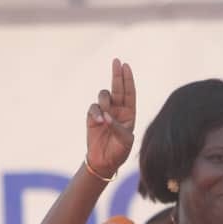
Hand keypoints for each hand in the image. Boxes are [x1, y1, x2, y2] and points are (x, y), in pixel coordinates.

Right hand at [86, 59, 135, 177]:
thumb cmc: (119, 152)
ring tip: (105, 115)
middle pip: (117, 88)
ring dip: (105, 101)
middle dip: (117, 75)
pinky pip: (93, 108)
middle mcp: (117, 110)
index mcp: (129, 113)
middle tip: (116, 61)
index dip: (128, 79)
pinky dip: (96, 113)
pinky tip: (98, 121)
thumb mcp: (124, 141)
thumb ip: (118, 127)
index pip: (129, 93)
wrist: (104, 162)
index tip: (126, 66)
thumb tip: (106, 116)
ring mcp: (104, 112)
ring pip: (104, 96)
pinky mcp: (92, 117)